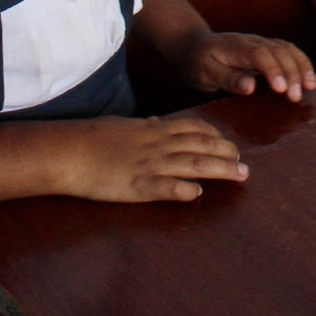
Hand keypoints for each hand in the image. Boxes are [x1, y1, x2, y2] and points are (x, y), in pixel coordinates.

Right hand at [60, 116, 246, 202]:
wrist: (69, 151)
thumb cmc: (93, 138)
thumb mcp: (123, 125)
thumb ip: (142, 126)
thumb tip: (154, 122)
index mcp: (154, 129)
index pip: (193, 128)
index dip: (214, 136)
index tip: (229, 144)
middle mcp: (157, 145)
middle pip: (200, 146)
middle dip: (226, 154)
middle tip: (245, 165)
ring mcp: (149, 165)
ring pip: (192, 164)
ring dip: (219, 170)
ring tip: (238, 176)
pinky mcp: (136, 187)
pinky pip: (165, 187)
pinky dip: (183, 189)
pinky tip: (197, 194)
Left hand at [175, 31, 315, 102]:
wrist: (196, 47)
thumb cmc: (200, 64)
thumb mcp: (206, 74)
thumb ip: (228, 79)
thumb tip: (250, 87)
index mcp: (236, 47)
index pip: (260, 55)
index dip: (273, 70)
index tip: (281, 89)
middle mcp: (253, 41)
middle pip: (278, 52)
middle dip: (291, 73)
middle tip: (296, 98)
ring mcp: (262, 42)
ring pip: (287, 49)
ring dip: (301, 66)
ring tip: (311, 87)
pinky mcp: (268, 48)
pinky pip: (289, 51)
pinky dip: (302, 63)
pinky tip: (309, 79)